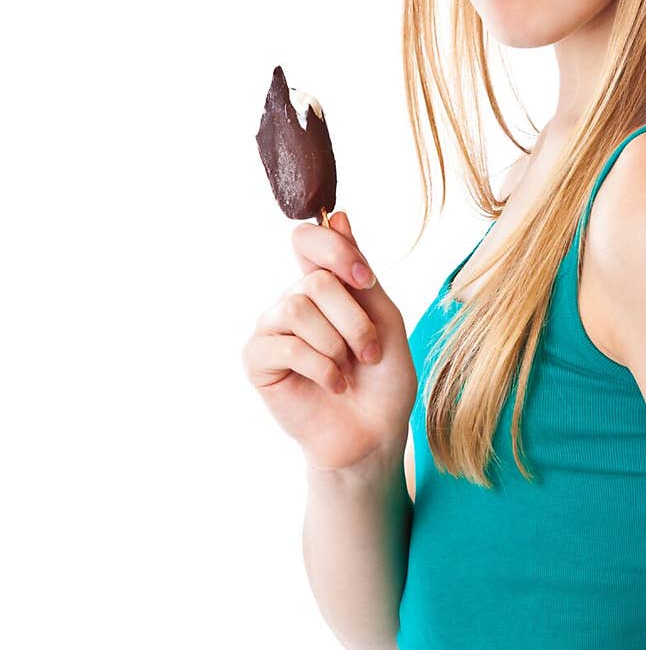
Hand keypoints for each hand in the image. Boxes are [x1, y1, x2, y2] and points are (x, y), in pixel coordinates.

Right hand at [242, 210, 417, 470]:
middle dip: (354, 320)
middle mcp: (293, 300)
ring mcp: (272, 329)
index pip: (309, 238)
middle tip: (368, 354)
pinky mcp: (258, 360)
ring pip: (297, 308)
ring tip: (348, 370)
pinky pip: (286, 345)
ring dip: (337, 345)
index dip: (335, 250)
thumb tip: (339, 215)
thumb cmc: (382, 379)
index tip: (364, 278)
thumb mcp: (384, 318)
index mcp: (323, 284)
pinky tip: (332, 384)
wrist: (373, 434)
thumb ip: (360, 271)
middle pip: (314, 280)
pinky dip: (320, 367)